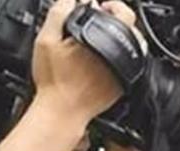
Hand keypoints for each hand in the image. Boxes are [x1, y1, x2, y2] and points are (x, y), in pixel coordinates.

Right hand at [31, 0, 136, 123]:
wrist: (63, 110)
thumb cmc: (54, 80)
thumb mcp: (47, 39)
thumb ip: (60, 13)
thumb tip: (72, 0)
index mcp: (103, 41)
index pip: (123, 13)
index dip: (111, 4)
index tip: (99, 5)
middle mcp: (119, 55)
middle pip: (132, 28)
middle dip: (116, 18)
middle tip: (100, 17)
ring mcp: (125, 70)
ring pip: (133, 45)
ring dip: (119, 35)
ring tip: (100, 35)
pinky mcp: (124, 83)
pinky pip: (129, 61)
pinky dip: (119, 52)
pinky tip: (101, 54)